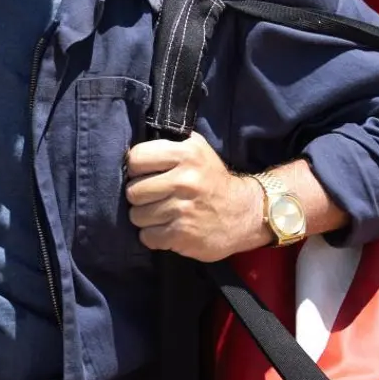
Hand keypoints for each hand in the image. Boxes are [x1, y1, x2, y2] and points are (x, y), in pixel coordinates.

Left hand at [124, 136, 267, 261]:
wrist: (245, 213)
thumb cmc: (212, 179)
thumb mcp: (197, 149)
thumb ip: (169, 142)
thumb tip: (133, 148)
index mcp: (186, 154)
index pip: (136, 158)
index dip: (136, 168)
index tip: (145, 174)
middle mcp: (184, 180)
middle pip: (133, 191)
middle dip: (140, 197)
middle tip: (155, 197)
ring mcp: (183, 210)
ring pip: (136, 216)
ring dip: (146, 218)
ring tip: (163, 213)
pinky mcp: (182, 235)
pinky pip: (147, 237)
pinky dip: (153, 236)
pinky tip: (167, 229)